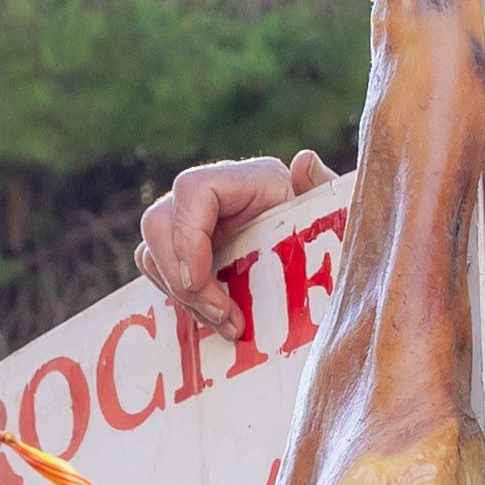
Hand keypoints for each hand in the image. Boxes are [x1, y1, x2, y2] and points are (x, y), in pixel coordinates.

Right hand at [142, 148, 331, 339]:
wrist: (327, 260)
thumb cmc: (332, 235)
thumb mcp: (333, 215)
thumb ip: (322, 188)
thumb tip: (303, 160)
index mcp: (249, 179)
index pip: (193, 189)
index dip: (187, 236)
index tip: (200, 280)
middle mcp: (213, 195)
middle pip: (158, 222)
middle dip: (179, 276)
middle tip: (221, 315)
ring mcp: (194, 224)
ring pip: (152, 251)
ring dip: (182, 295)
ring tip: (228, 324)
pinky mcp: (189, 253)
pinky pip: (161, 272)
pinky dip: (181, 300)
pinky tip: (218, 320)